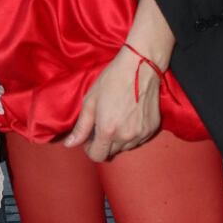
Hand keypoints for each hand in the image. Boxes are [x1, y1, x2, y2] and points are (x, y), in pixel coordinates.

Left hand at [63, 48, 161, 162]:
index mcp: (108, 131)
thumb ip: (81, 127)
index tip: (90, 137)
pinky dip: (132, 134)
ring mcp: (141, 134)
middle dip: (104, 143)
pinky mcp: (152, 128)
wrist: (140, 66)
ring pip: (126, 147)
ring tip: (117, 118)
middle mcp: (126, 136)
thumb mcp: (90, 101)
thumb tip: (69, 144)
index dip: (90, 148)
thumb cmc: (112, 80)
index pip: (97, 156)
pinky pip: (139, 140)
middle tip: (103, 123)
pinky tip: (129, 117)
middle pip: (111, 153)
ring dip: (119, 139)